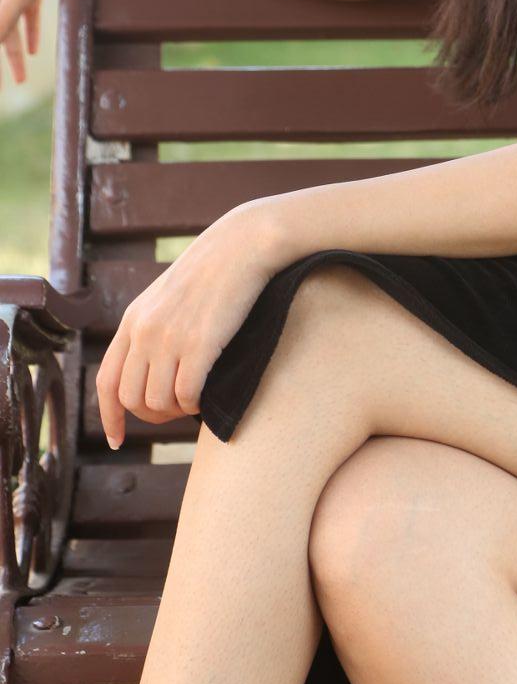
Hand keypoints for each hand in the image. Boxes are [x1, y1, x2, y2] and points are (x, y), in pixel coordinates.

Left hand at [95, 200, 284, 449]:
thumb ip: (152, 327)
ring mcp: (170, 337)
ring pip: (157, 402)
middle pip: (131, 399)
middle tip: (175, 411)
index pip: (106, 381)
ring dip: (175, 411)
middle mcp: (144, 331)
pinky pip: (186, 395)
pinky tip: (205, 396)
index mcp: (133, 320)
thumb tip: (152, 371)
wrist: (243, 244)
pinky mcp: (200, 343)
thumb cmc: (215, 270)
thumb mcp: (168, 296)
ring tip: (193, 400)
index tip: (117, 439)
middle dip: (150, 416)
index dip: (109, 417)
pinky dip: (194, 405)